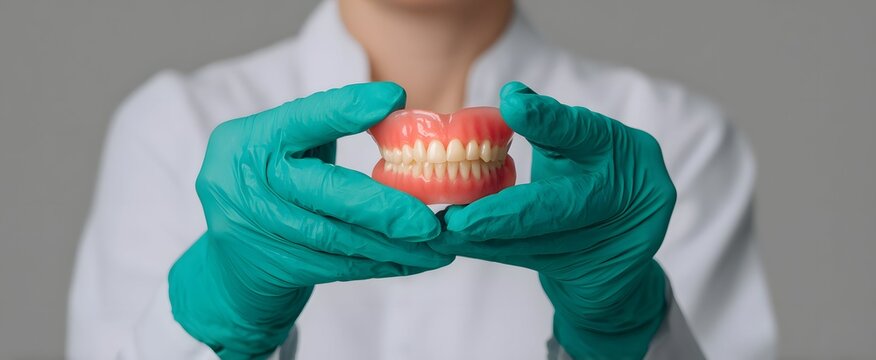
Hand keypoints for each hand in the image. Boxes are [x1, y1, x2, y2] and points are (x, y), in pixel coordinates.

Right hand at [169, 83, 452, 358]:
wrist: (228, 264)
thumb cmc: (275, 187)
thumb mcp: (289, 149)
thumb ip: (330, 127)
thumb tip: (402, 113)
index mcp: (250, 140)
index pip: (303, 119)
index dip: (347, 108)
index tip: (394, 99)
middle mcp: (243, 182)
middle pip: (325, 192)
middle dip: (385, 207)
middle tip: (430, 220)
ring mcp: (253, 229)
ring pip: (337, 238)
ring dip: (392, 244)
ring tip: (435, 245)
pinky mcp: (272, 267)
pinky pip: (337, 267)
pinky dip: (379, 264)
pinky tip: (412, 261)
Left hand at [429, 82, 675, 358]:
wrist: (620, 250)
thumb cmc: (587, 181)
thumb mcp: (573, 147)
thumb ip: (546, 124)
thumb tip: (512, 93)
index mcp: (619, 147)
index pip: (581, 130)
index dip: (546, 118)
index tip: (511, 104)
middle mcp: (631, 190)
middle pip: (558, 204)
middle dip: (500, 213)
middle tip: (456, 217)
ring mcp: (623, 236)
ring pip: (541, 240)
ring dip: (488, 238)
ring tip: (448, 232)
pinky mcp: (607, 271)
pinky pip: (539, 262)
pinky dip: (497, 252)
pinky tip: (465, 246)